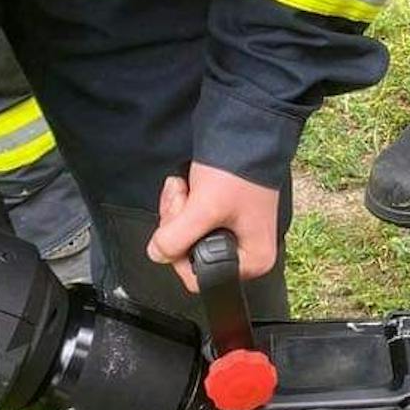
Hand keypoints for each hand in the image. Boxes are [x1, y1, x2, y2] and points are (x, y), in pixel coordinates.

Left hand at [148, 164, 280, 290]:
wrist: (244, 132)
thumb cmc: (238, 170)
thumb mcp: (204, 208)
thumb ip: (177, 238)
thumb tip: (157, 254)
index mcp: (253, 259)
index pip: (200, 278)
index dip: (180, 255)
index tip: (180, 226)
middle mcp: (245, 251)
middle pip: (189, 256)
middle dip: (177, 225)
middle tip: (185, 199)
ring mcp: (231, 232)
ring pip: (185, 237)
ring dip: (177, 210)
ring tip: (187, 188)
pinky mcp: (220, 215)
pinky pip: (188, 221)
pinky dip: (181, 203)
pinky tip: (187, 187)